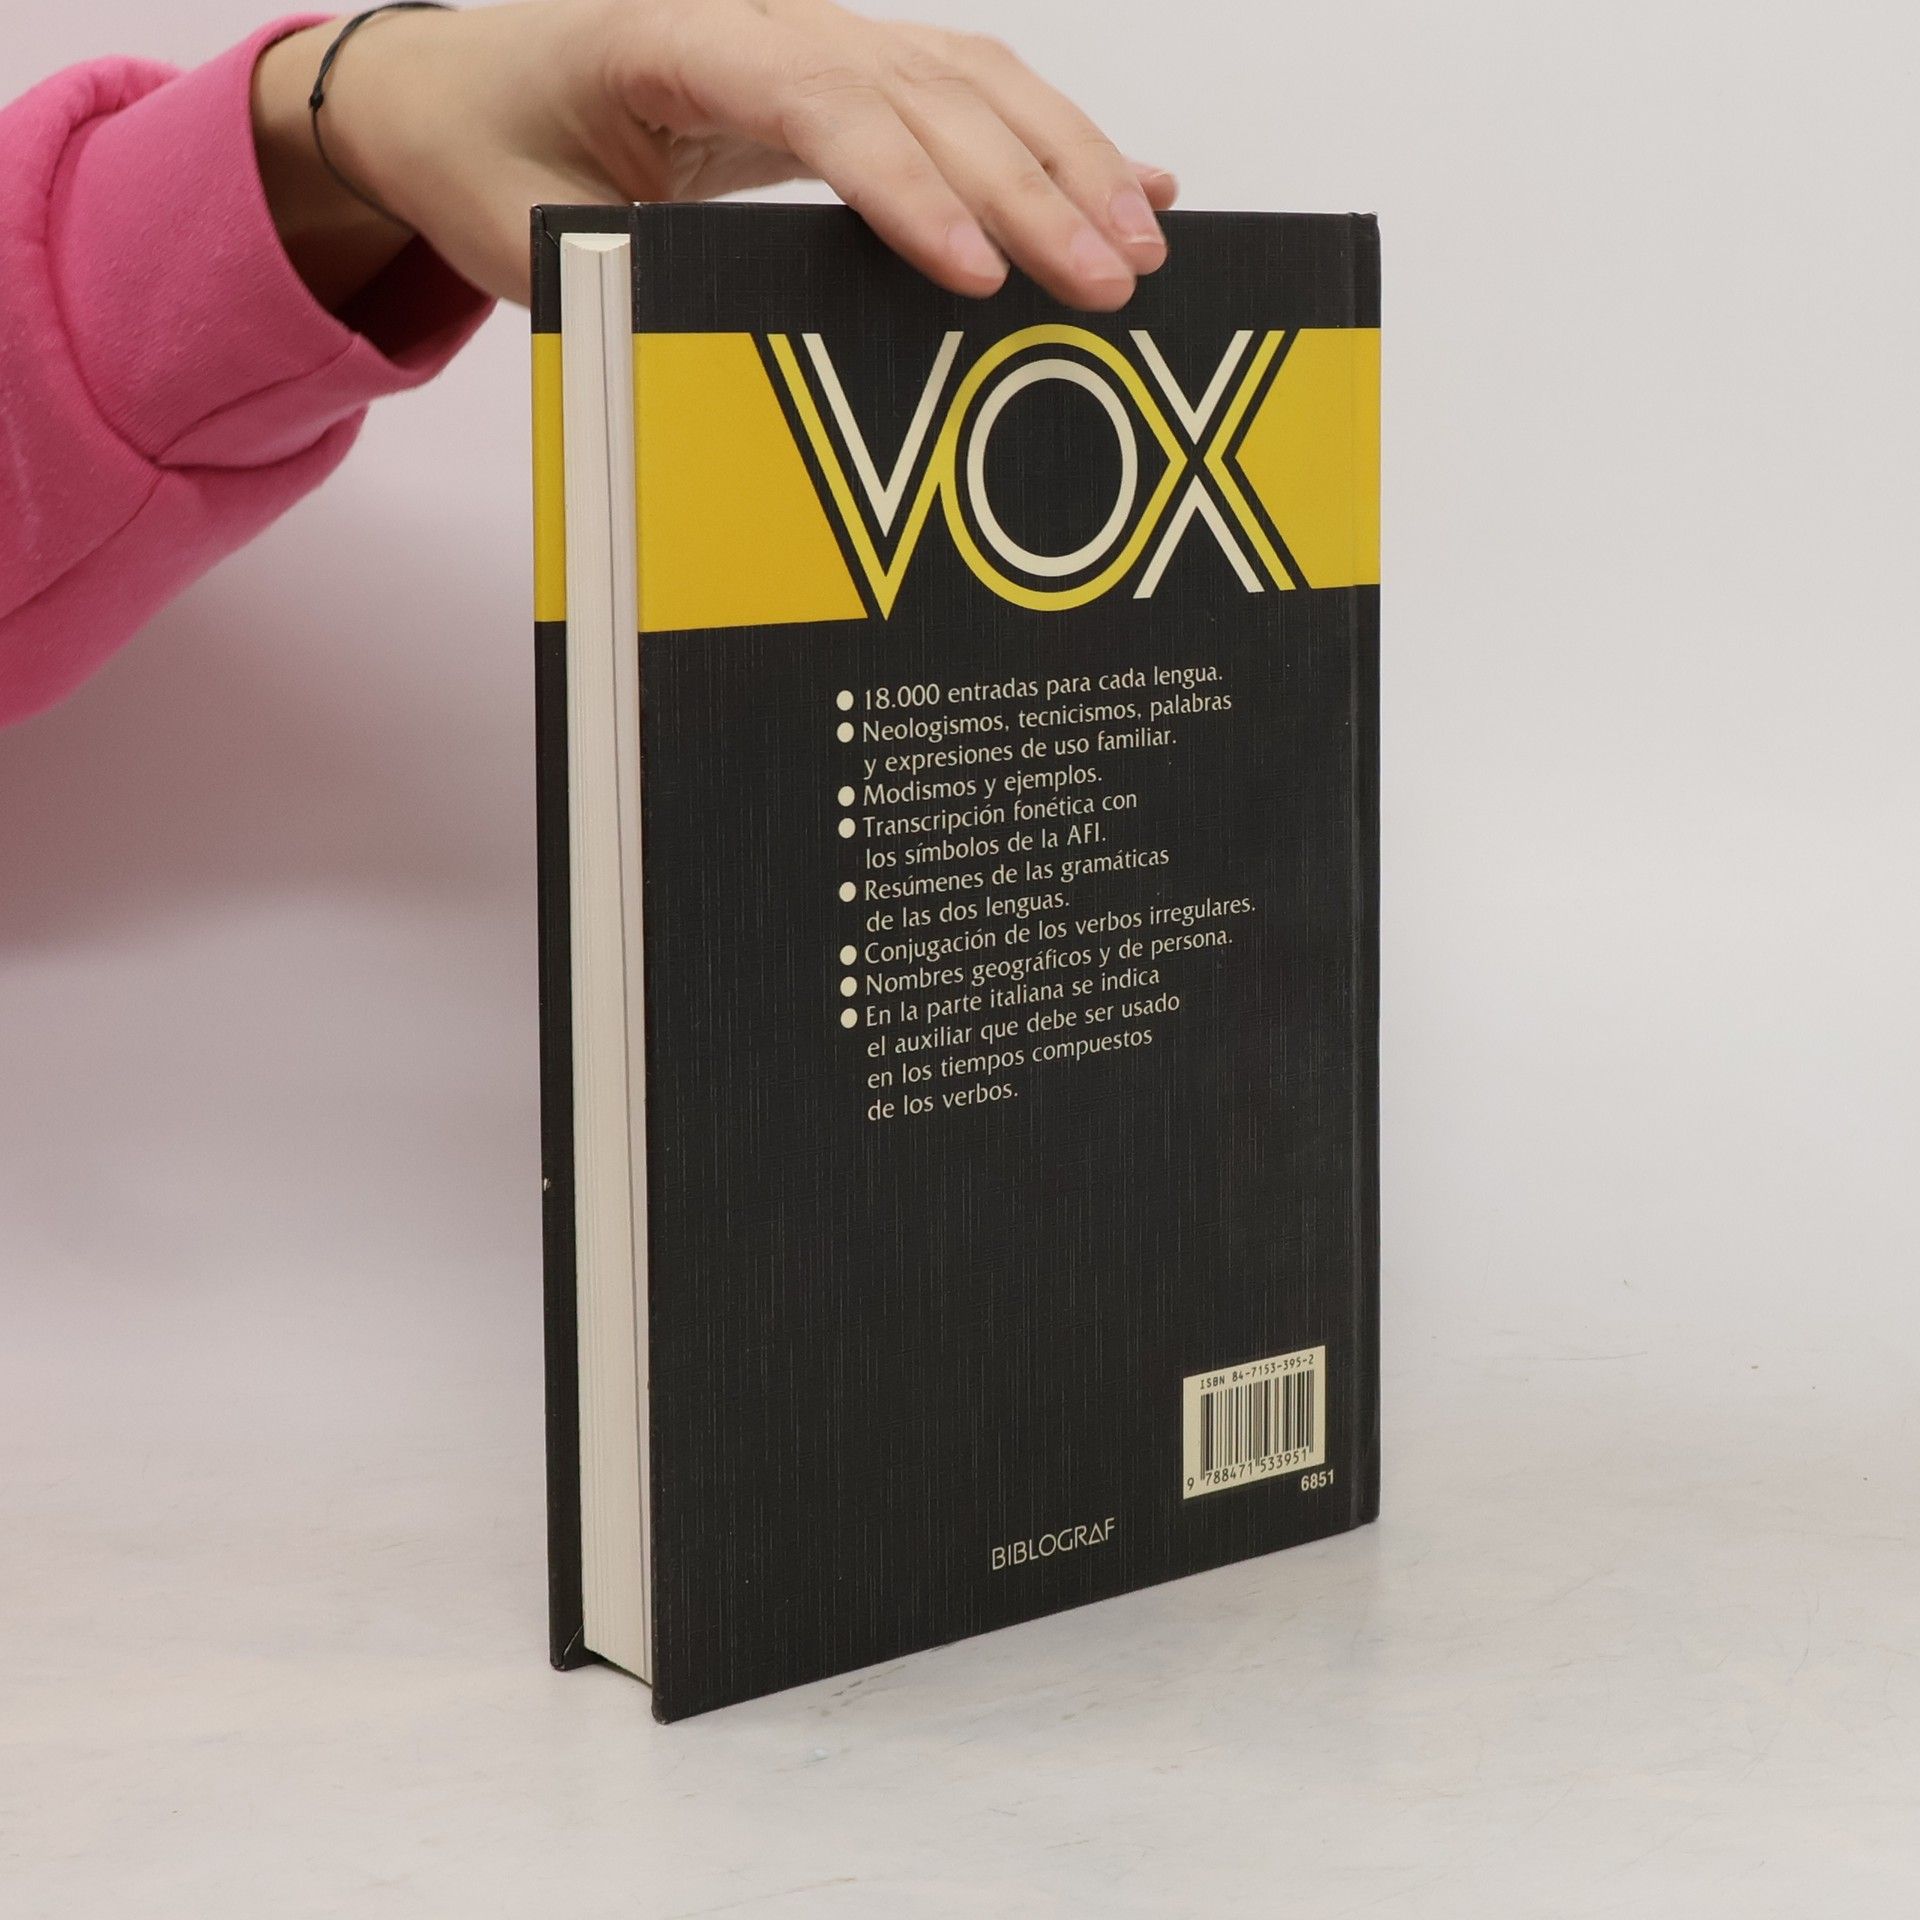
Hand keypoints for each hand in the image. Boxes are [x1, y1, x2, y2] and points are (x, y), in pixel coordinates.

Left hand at [252, 0, 1178, 312]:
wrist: (452, 82)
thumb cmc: (484, 152)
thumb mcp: (529, 230)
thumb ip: (631, 273)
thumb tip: (753, 354)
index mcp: (671, 40)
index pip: (822, 106)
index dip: (912, 194)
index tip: (978, 280)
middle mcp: (760, 16)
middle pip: (925, 89)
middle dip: (1030, 189)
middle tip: (1111, 284)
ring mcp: (810, 30)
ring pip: (969, 76)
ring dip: (1065, 159)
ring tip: (1142, 245)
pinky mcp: (839, 65)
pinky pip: (962, 89)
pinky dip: (1047, 140)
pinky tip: (1128, 182)